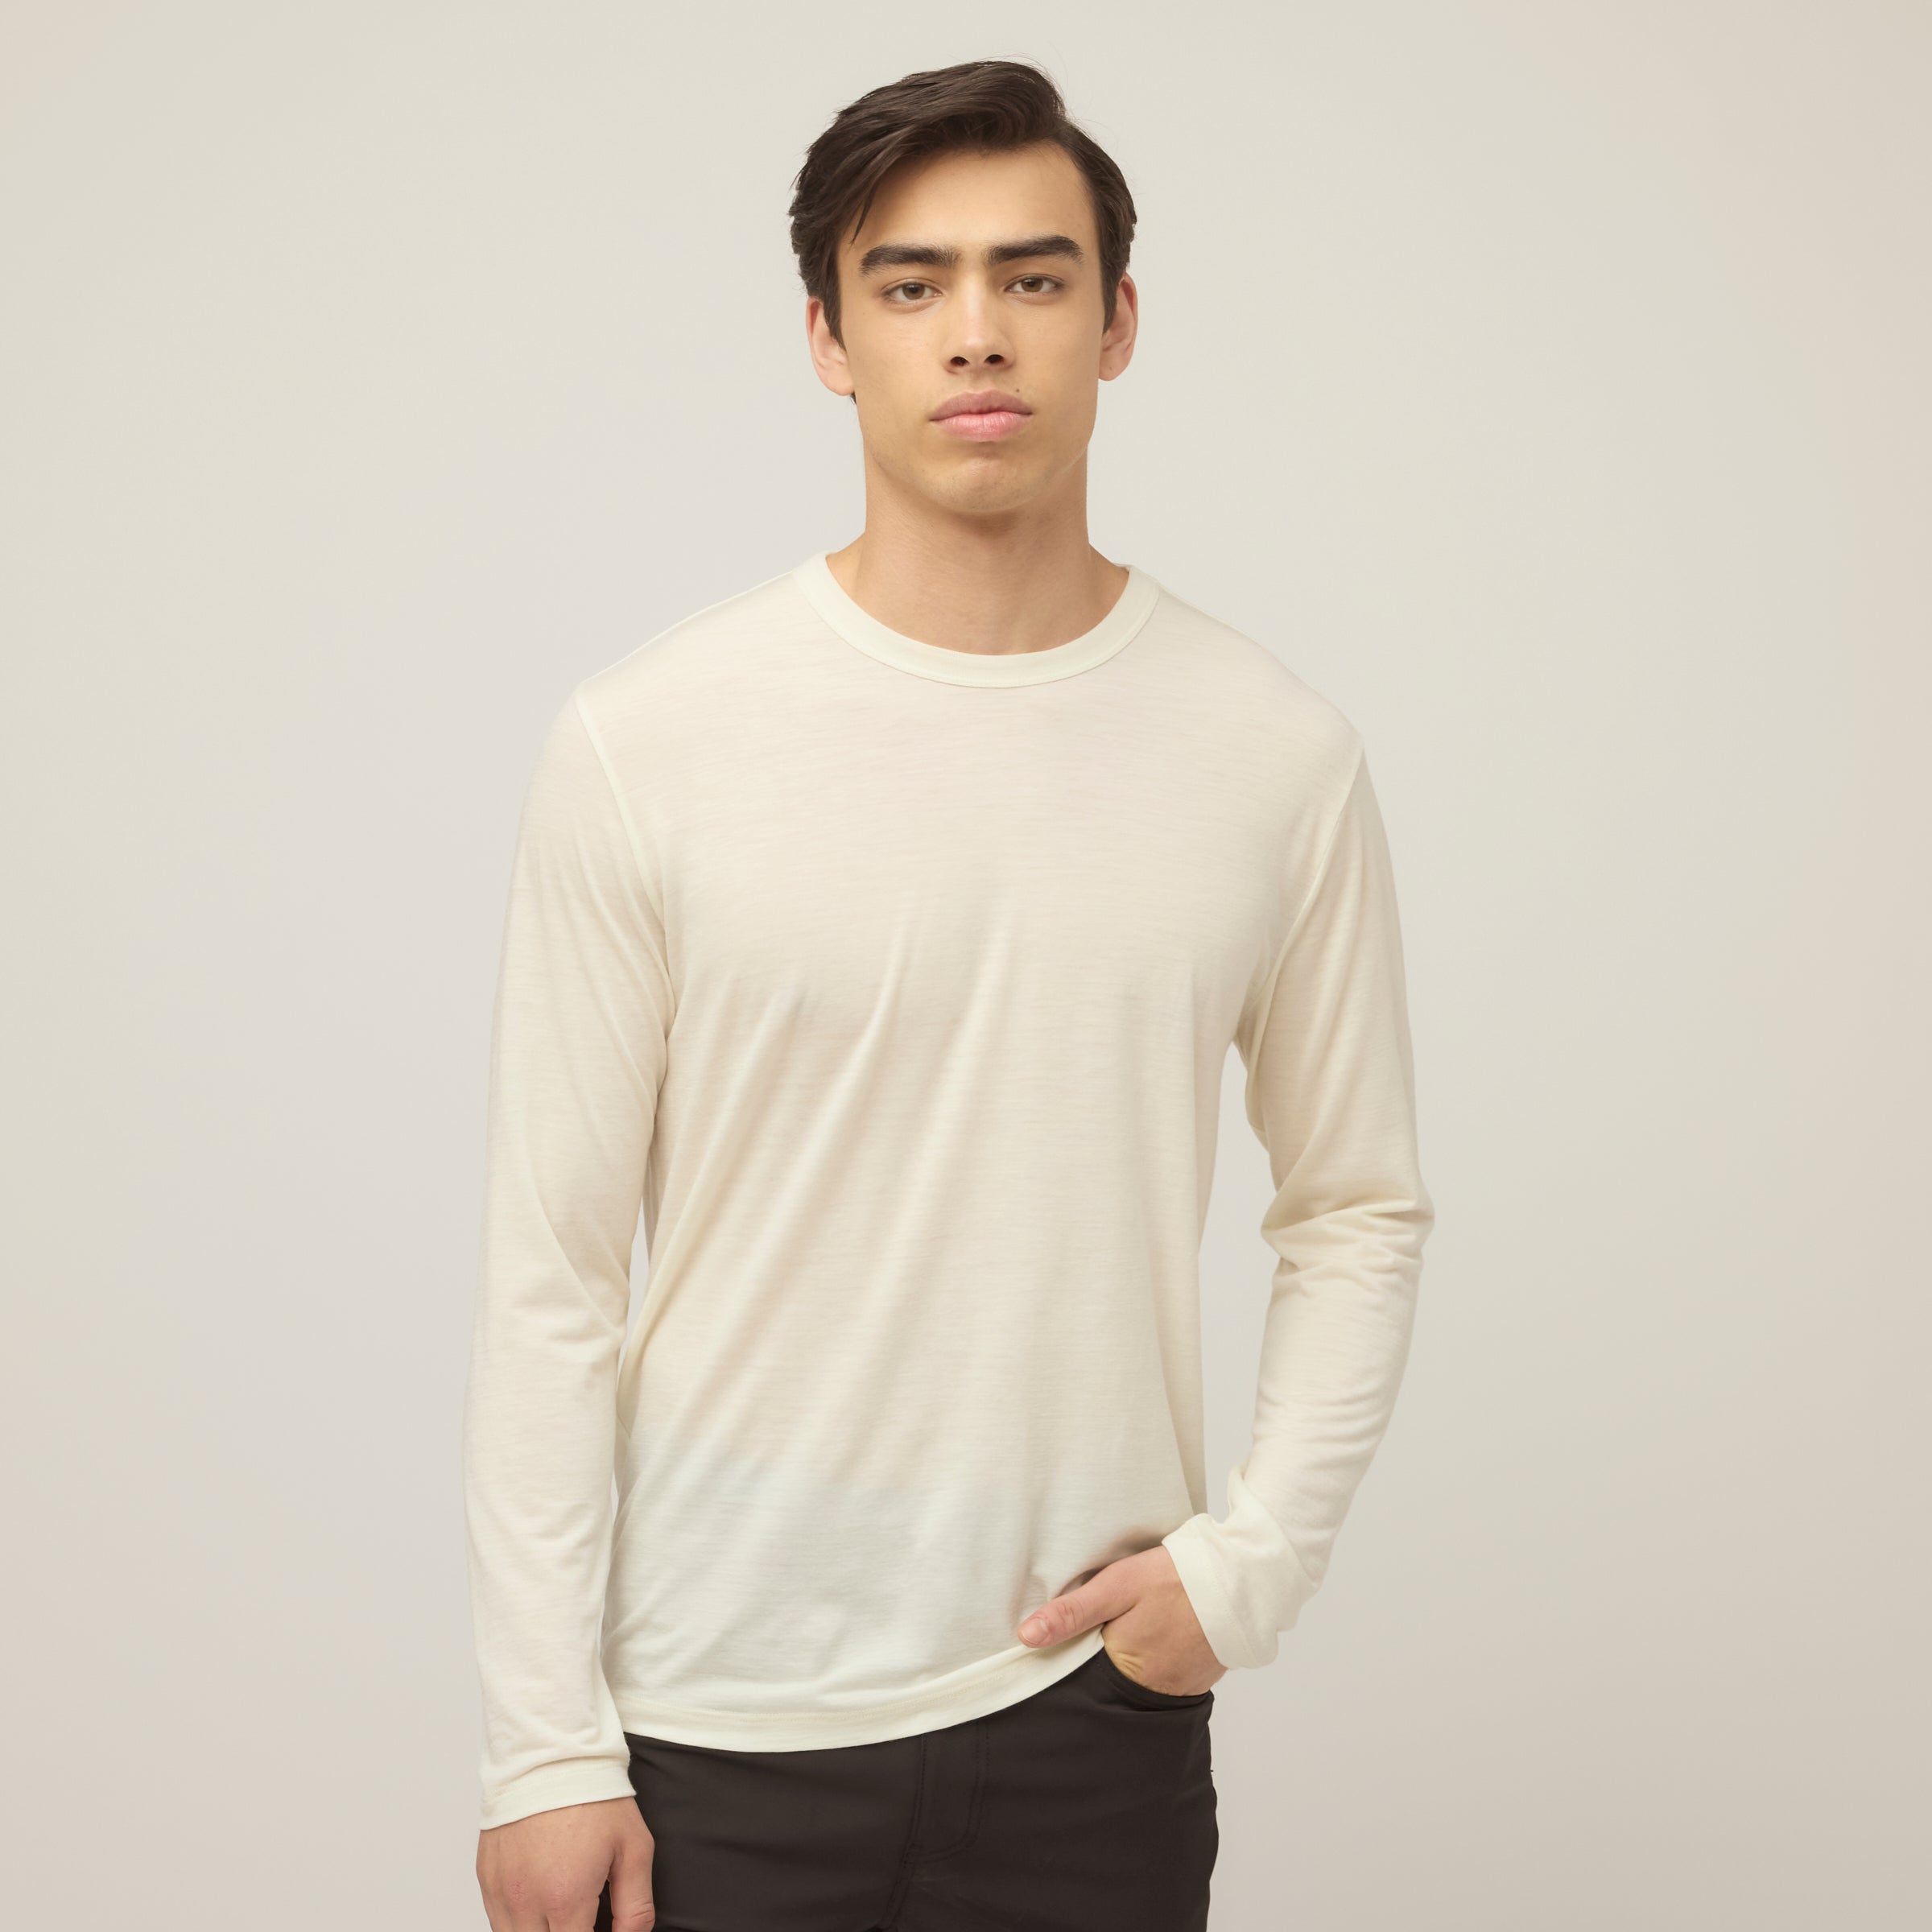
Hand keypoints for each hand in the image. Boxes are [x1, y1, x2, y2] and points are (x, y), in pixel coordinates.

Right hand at [476, 1794, 655, 1931]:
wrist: (551, 1755)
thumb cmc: (594, 1798)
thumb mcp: (634, 1848)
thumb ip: (635, 1906)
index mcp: (565, 1899)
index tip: (599, 1929)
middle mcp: (526, 1902)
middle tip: (581, 1920)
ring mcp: (501, 1892)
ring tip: (561, 1913)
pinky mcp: (486, 1879)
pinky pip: (497, 1921)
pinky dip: (517, 1922)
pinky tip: (538, 1904)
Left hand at [1016, 1544, 1226, 1696]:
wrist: (1242, 1578)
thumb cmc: (1176, 1578)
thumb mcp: (1117, 1585)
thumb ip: (1072, 1612)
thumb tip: (1026, 1637)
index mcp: (1123, 1668)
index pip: (1081, 1670)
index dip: (1072, 1651)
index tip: (1067, 1634)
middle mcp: (1151, 1689)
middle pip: (1110, 1678)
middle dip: (1103, 1656)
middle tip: (1112, 1622)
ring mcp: (1178, 1688)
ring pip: (1138, 1678)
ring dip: (1133, 1657)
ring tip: (1139, 1625)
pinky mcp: (1199, 1679)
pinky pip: (1167, 1675)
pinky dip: (1160, 1658)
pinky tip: (1162, 1632)